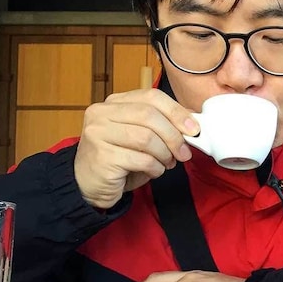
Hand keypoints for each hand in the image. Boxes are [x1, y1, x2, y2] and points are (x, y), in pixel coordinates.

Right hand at [74, 89, 199, 208]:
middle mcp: (102, 113)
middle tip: (184, 153)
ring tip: (167, 163)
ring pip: (146, 138)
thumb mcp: (140, 136)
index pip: (152, 97)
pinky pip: (141, 160)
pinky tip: (154, 171)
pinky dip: (155, 168)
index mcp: (114, 102)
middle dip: (174, 136)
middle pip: (150, 116)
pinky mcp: (101, 156)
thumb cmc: (119, 159)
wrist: (88, 184)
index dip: (177, 112)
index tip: (194, 129)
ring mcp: (98, 134)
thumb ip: (160, 125)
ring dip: (165, 154)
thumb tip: (193, 124)